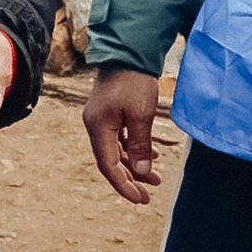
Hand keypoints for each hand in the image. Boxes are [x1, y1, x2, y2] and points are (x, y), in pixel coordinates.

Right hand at [83, 69, 163, 204]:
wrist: (127, 53)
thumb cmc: (133, 81)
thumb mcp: (141, 114)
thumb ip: (140, 144)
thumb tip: (142, 171)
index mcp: (98, 128)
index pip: (108, 166)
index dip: (124, 185)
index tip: (140, 199)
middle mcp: (96, 126)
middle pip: (111, 162)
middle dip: (131, 179)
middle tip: (148, 195)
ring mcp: (102, 120)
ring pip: (116, 151)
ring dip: (135, 165)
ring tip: (156, 178)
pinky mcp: (110, 114)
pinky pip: (120, 139)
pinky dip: (134, 149)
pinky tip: (152, 153)